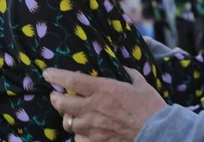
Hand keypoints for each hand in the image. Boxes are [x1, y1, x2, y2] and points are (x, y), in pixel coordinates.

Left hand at [44, 66, 166, 141]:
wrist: (156, 132)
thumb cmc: (150, 107)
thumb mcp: (141, 84)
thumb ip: (129, 74)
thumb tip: (123, 67)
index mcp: (102, 89)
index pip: (71, 80)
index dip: (56, 76)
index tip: (47, 74)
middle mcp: (92, 107)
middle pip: (62, 103)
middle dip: (56, 98)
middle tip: (56, 96)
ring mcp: (92, 127)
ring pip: (68, 123)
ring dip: (68, 117)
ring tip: (71, 115)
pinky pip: (78, 139)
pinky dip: (79, 135)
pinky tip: (84, 132)